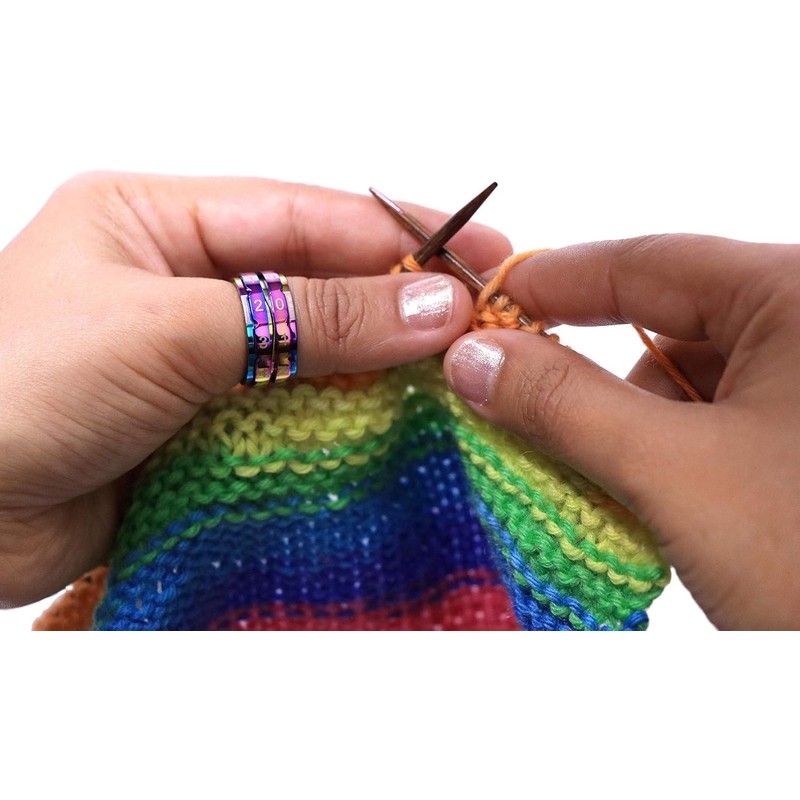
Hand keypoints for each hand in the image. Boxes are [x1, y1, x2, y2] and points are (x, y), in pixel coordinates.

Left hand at [0, 173, 508, 605]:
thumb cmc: (10, 388)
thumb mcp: (172, 327)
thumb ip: (308, 315)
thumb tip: (428, 306)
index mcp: (159, 220)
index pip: (307, 215)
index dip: (399, 236)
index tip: (477, 259)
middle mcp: (183, 285)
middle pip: (318, 283)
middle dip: (399, 303)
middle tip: (484, 320)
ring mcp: (197, 361)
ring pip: (313, 354)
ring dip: (379, 368)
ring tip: (458, 377)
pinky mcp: (203, 429)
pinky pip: (291, 416)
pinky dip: (342, 424)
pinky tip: (394, 428)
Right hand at [444, 235, 799, 628]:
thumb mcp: (680, 475)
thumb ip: (565, 406)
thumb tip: (475, 360)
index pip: (648, 263)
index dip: (553, 281)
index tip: (484, 307)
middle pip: (667, 323)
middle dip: (590, 373)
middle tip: (515, 405)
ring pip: (691, 381)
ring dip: (629, 426)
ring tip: (594, 480)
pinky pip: (719, 421)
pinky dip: (668, 453)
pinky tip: (646, 498)